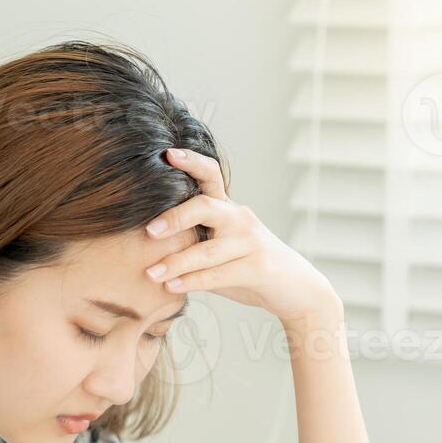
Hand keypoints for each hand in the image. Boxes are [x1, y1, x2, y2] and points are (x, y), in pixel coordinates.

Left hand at [144, 148, 341, 327]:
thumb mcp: (222, 244)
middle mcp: (240, 219)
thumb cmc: (247, 265)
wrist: (295, 288)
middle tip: (149, 230)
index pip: (211, 175)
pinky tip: (171, 287)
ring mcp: (251, 242)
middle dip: (175, 217)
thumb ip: (194, 237)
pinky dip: (192, 282)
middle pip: (205, 207)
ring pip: (208, 250)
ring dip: (176, 263)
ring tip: (151, 273)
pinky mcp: (258, 268)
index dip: (191, 162)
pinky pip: (218, 275)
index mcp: (228, 209)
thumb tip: (146, 238)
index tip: (168, 153)